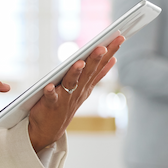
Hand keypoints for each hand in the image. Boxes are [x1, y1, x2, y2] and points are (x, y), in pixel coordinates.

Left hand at [27, 36, 124, 152]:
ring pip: (72, 82)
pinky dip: (49, 92)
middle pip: (88, 71)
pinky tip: (47, 86)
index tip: (119, 37)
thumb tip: (113, 58)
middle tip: (103, 47)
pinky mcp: (50, 104)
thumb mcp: (84, 88)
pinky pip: (50, 97)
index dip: (110, 51)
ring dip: (76, 72)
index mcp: (86, 84)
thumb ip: (97, 74)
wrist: (49, 130)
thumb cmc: (66, 104)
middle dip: (96, 58)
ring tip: (80, 62)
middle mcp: (78, 90)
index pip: (101, 65)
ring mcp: (65, 98)